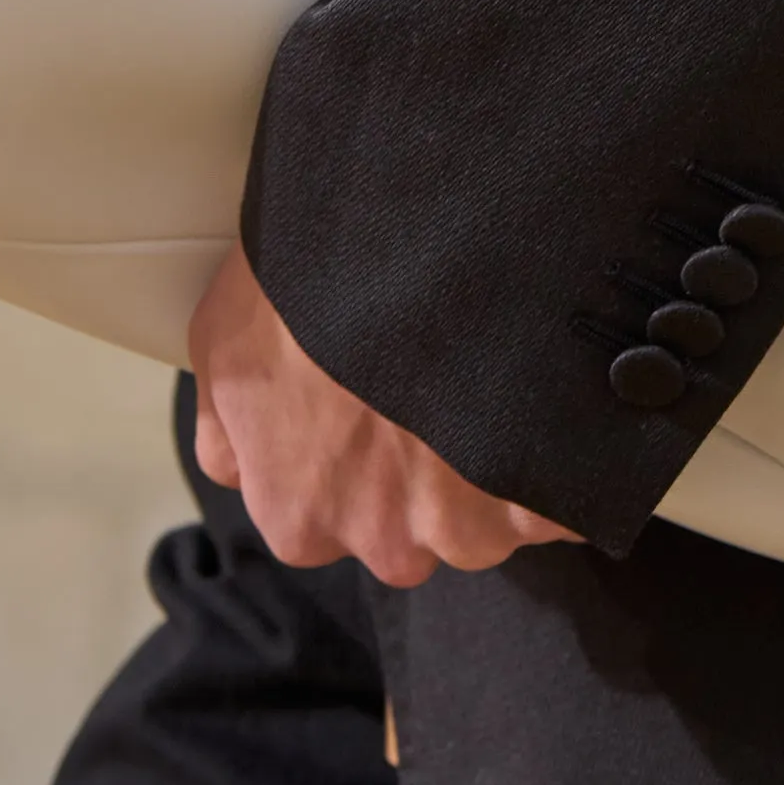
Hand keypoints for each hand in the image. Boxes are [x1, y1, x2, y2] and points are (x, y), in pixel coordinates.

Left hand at [187, 242, 580, 589]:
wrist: (420, 242)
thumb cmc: (314, 288)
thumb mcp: (226, 341)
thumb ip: (225, 426)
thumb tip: (235, 466)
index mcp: (299, 516)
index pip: (320, 522)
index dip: (345, 463)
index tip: (365, 413)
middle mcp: (384, 542)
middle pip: (410, 529)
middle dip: (423, 477)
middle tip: (429, 389)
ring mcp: (472, 526)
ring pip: (486, 518)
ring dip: (492, 470)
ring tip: (488, 384)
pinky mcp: (545, 500)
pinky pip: (558, 498)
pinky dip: (554, 461)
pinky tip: (537, 393)